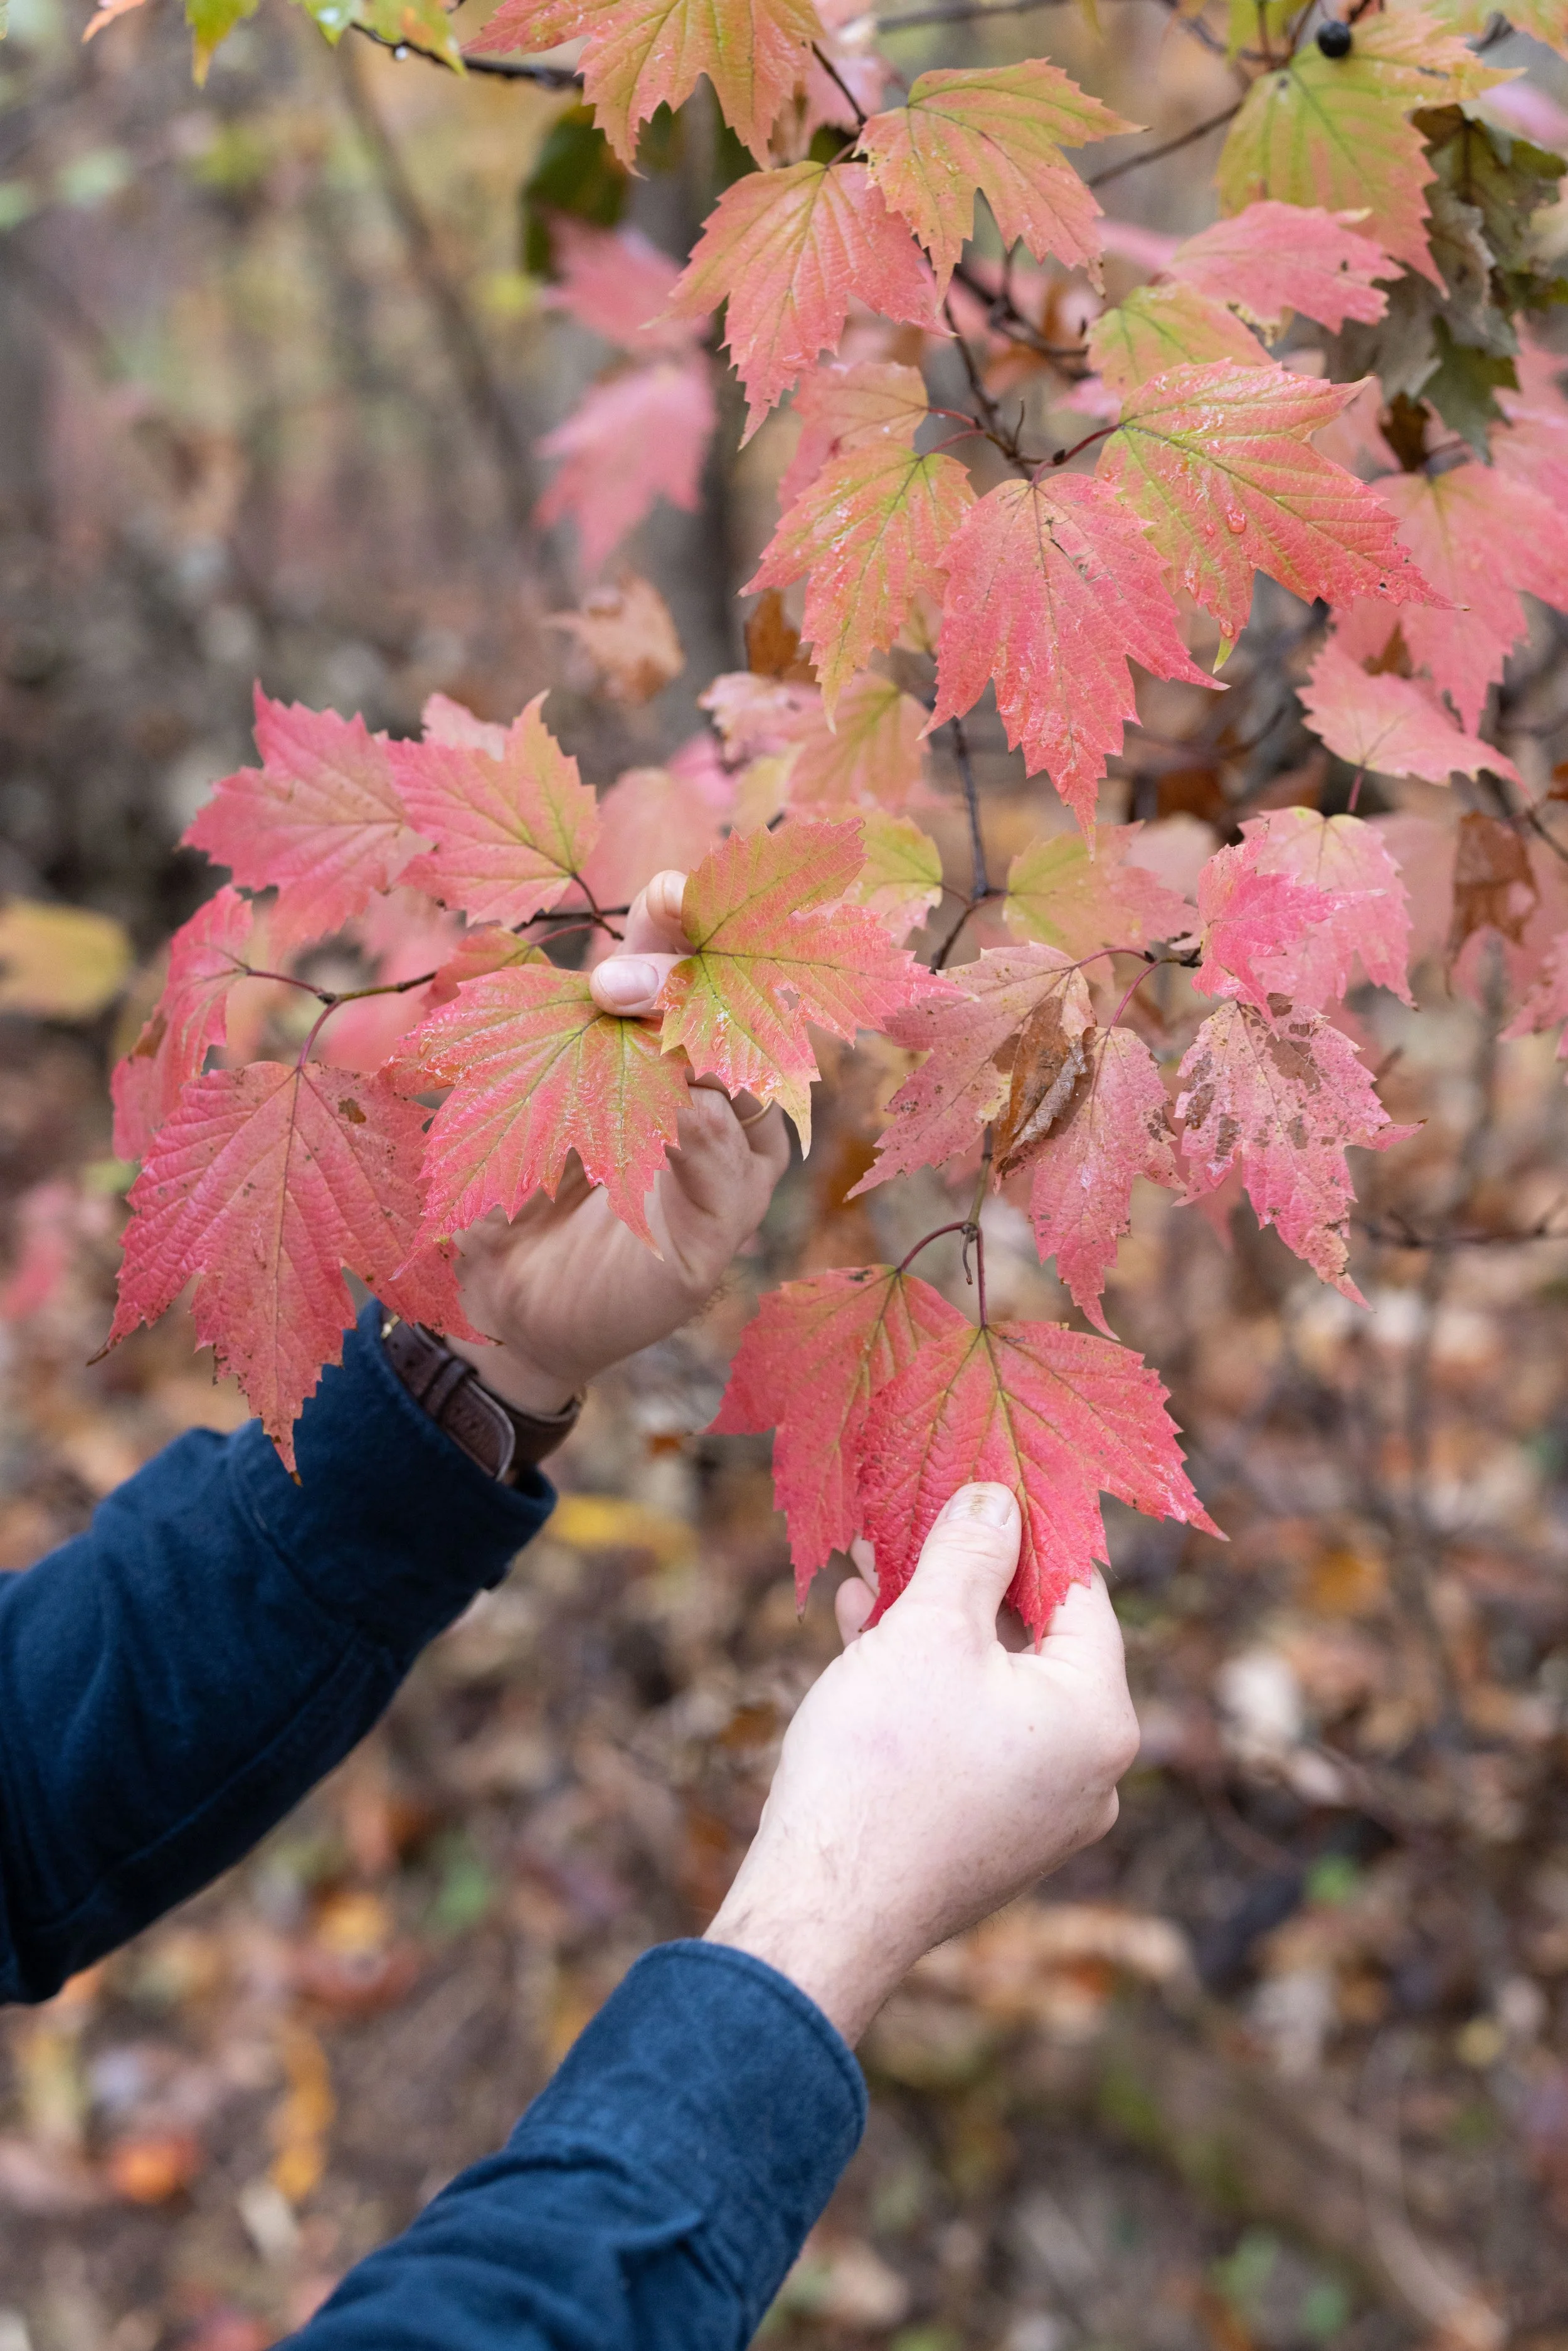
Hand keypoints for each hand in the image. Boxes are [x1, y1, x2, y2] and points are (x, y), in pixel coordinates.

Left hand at [445, 872, 789, 1415]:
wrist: (497, 1312)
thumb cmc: (511, 1192)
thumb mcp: (522, 1095)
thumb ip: (555, 1027)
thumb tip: (572, 952)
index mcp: (668, 1055)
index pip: (699, 969)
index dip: (690, 926)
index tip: (667, 892)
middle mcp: (715, 1103)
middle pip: (737, 1015)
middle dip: (686, 981)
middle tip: (617, 978)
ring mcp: (726, 1169)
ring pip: (754, 1089)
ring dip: (700, 1051)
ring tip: (651, 1030)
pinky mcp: (715, 1233)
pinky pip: (733, 1171)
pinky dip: (711, 1134)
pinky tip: (685, 1108)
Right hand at [704, 1484, 1139, 2044]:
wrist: (824, 1910)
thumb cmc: (886, 1761)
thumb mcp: (929, 1628)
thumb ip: (971, 1551)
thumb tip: (997, 1499)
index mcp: (1099, 1718)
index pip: (1079, 1596)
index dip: (1024, 1534)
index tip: (975, 1490)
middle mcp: (1088, 1775)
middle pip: (1030, 1644)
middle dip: (961, 1582)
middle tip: (904, 1531)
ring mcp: (1038, 1816)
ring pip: (989, 1691)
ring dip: (931, 1630)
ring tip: (868, 1579)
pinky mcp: (985, 1841)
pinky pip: (967, 1740)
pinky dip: (923, 1691)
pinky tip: (863, 1644)